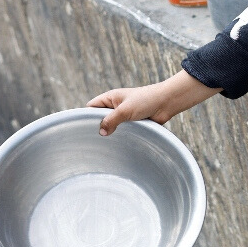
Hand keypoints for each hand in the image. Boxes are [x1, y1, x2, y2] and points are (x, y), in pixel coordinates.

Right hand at [88, 70, 221, 135]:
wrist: (168, 102)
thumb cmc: (147, 100)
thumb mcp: (125, 110)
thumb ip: (111, 120)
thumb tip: (101, 132)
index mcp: (110, 98)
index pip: (91, 107)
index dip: (85, 117)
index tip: (80, 130)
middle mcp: (116, 107)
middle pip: (100, 119)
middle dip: (97, 128)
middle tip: (90, 143)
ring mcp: (125, 115)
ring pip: (112, 126)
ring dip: (111, 133)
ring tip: (102, 147)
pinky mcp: (135, 123)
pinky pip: (124, 131)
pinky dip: (121, 136)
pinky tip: (117, 146)